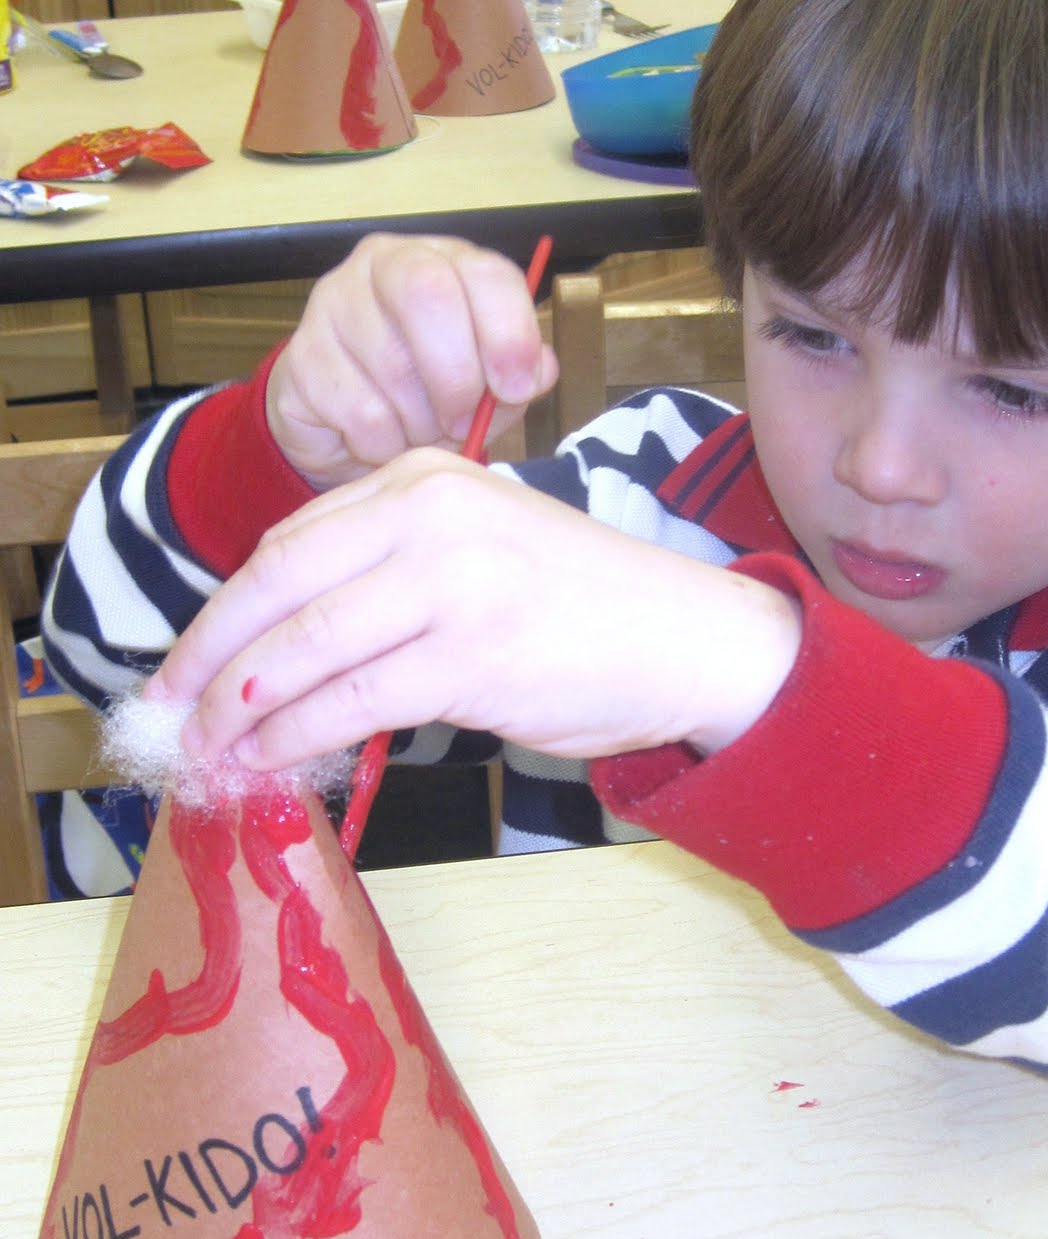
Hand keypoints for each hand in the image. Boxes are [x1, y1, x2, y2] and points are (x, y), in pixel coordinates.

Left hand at [146, 449, 802, 768]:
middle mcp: (431, 512)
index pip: (290, 543)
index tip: (189, 661)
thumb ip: (390, 579)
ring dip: (240, 708)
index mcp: (424, 478)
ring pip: (305, 647)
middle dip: (208, 657)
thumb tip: (290, 655)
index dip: (225, 610)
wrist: (688, 637)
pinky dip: (294, 735)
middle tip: (168, 710)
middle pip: (278, 585)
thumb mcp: (480, 553)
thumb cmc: (585, 606)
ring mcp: (452, 580)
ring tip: (207, 752)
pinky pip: (352, 700)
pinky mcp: (472, 652)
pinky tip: (266, 761)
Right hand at [266, 235, 558, 489]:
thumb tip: (539, 370)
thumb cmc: (428, 396)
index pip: (484, 273)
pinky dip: (385, 444)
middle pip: (428, 295)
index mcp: (445, 262)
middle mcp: (385, 265)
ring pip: (393, 367)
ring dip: (421, 422)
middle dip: (458, 375)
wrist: (344, 428)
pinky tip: (383, 440)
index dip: (509, 332)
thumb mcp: (488, 384)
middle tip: (464, 422)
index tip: (517, 388)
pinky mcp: (301, 356)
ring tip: (420, 431)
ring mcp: (334, 304)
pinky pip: (360, 412)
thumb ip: (520, 374)